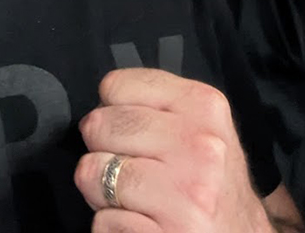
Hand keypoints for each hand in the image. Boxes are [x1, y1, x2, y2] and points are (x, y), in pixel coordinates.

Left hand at [74, 68, 271, 232]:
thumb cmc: (212, 183)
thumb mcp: (202, 126)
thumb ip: (158, 106)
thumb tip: (102, 104)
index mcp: (204, 108)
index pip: (116, 86)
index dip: (113, 110)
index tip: (130, 131)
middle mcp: (200, 148)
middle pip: (99, 126)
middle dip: (101, 148)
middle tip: (128, 167)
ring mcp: (186, 195)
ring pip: (92, 172)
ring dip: (101, 191)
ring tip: (133, 198)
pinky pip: (103, 221)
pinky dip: (112, 226)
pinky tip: (142, 223)